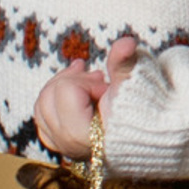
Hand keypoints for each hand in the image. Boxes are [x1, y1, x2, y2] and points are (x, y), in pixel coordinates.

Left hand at [32, 37, 138, 157]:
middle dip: (73, 81)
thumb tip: (125, 43)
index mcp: (83, 134)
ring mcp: (60, 145)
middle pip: (49, 96)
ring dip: (63, 87)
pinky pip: (42, 117)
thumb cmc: (142, 109)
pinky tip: (74, 92)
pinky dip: (54, 100)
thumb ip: (124, 64)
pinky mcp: (57, 143)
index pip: (67, 91)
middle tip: (99, 78)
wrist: (147, 132)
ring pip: (41, 105)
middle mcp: (67, 144)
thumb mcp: (133, 85)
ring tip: (88, 81)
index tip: (107, 87)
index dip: (88, 82)